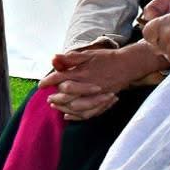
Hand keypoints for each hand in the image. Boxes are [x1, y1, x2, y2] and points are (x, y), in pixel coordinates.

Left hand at [42, 43, 160, 118]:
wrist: (127, 65)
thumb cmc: (106, 58)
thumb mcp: (88, 54)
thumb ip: (70, 57)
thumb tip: (54, 57)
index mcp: (82, 72)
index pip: (60, 78)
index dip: (48, 81)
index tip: (41, 85)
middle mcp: (88, 85)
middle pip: (66, 95)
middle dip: (55, 97)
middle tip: (48, 98)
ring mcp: (96, 95)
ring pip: (76, 106)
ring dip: (63, 107)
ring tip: (55, 106)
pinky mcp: (102, 101)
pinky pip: (88, 113)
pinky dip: (77, 116)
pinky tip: (68, 115)